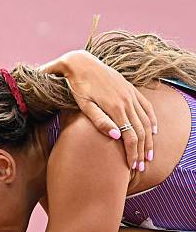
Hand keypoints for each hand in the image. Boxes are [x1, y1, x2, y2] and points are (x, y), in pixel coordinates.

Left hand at [40, 50, 156, 170]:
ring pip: (145, 121)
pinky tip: (153, 131)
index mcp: (115, 107)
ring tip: (148, 155)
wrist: (81, 63)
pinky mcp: (130, 89)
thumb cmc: (78, 87)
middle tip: (141, 168)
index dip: (133, 154)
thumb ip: (100, 121)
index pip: (130, 137)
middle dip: (142, 152)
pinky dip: (152, 120)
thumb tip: (116, 136)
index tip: (132, 167)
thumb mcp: (84, 106)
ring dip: (148, 140)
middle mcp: (127, 101)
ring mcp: (130, 94)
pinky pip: (147, 106)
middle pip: (140, 131)